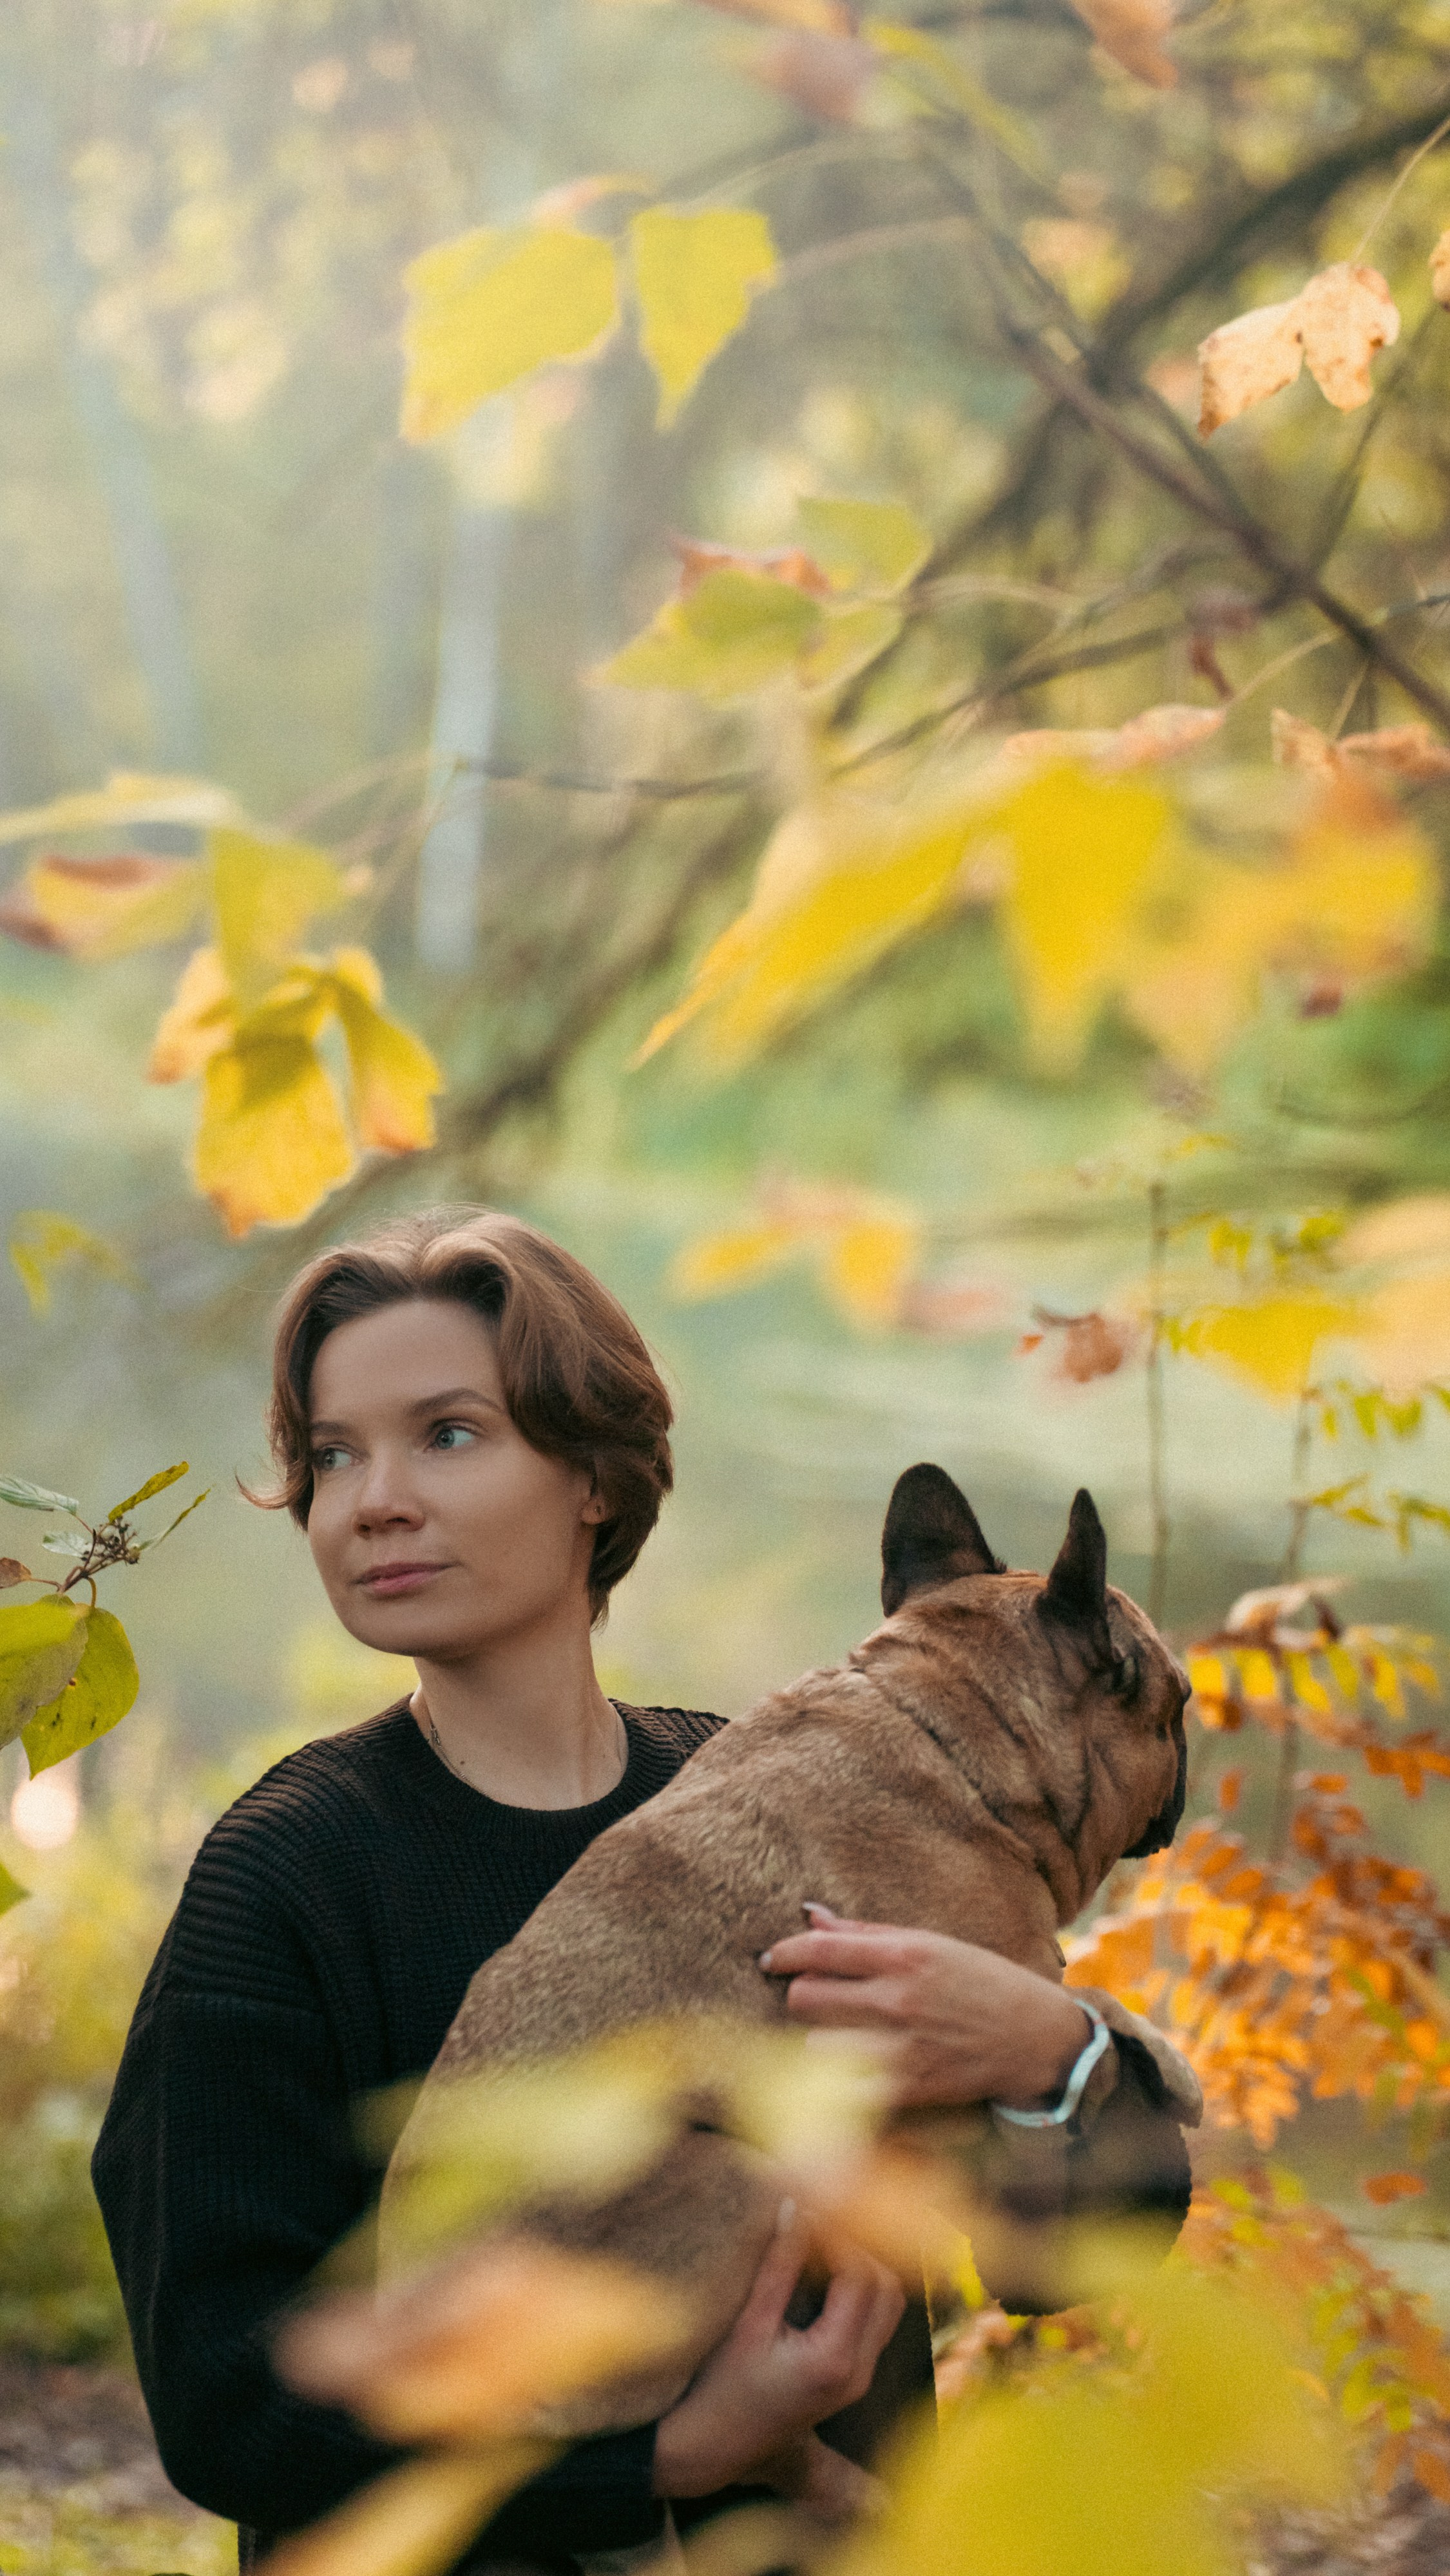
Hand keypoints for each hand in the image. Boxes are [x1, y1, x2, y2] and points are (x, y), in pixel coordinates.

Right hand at [651, 2202, 904, 2500]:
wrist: (714, 2446)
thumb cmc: (721, 2388)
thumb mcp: (748, 2322)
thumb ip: (780, 2264)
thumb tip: (796, 2208)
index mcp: (833, 2360)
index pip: (859, 2275)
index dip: (837, 2235)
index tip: (807, 2212)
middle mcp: (858, 2373)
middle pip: (886, 2288)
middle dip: (858, 2248)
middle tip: (818, 2226)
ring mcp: (859, 2380)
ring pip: (888, 2305)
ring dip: (863, 2268)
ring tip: (821, 2247)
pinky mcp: (853, 2380)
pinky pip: (876, 2322)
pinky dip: (860, 2291)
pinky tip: (824, 2274)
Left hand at [759, 1907, 1093, 2111]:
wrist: (1035, 2037)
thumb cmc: (981, 1981)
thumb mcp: (930, 1943)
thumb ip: (866, 1932)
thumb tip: (810, 1916)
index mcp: (904, 1955)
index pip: (819, 1950)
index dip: (784, 1954)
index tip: (771, 1959)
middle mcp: (898, 1999)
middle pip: (805, 1999)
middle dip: (803, 1996)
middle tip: (819, 1999)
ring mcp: (902, 2048)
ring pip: (816, 2047)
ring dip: (821, 2041)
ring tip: (842, 2037)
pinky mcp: (910, 2089)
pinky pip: (844, 2092)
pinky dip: (837, 2085)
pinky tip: (847, 2075)